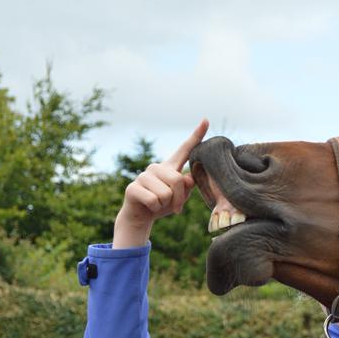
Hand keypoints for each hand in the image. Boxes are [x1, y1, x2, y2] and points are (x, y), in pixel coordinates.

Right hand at [113, 119, 208, 247]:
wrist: (140, 217)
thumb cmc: (162, 205)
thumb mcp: (179, 198)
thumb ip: (186, 187)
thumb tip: (188, 177)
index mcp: (170, 167)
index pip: (185, 149)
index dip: (196, 135)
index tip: (206, 120)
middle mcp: (156, 167)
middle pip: (177, 180)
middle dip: (178, 199)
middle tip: (173, 206)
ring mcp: (143, 176)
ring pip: (166, 193)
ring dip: (166, 205)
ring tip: (158, 204)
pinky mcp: (132, 187)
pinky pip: (154, 201)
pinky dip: (155, 208)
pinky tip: (148, 207)